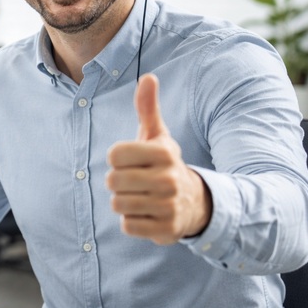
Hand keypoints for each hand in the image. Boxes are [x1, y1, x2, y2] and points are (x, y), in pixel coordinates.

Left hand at [106, 74, 211, 244]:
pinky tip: (147, 213)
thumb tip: (148, 77)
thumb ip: (147, 108)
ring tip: (141, 196)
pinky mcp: (165, 230)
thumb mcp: (158, 136)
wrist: (194, 203)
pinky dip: (131, 221)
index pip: (114, 155)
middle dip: (117, 182)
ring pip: (118, 204)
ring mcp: (169, 206)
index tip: (131, 160)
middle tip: (135, 181)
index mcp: (165, 152)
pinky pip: (127, 225)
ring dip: (123, 202)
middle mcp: (169, 179)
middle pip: (112, 181)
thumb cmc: (164, 164)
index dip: (117, 158)